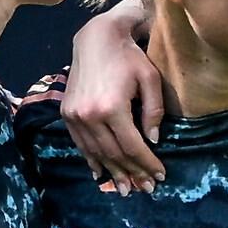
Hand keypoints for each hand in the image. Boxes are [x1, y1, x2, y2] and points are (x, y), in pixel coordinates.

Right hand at [63, 0, 165, 190]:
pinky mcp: (67, 114)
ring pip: (96, 153)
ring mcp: (75, 116)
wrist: (96, 38)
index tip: (160, 175)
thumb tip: (153, 141)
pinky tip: (101, 173)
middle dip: (132, 173)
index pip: (133, 145)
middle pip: (114, 154)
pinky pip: (81, 144)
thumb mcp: (150, 78)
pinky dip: (92, 160)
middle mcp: (89, 116)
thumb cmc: (129, 56)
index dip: (147, 163)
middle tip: (146, 188)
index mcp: (112, 107)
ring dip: (113, 172)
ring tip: (126, 188)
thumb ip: (153, 111)